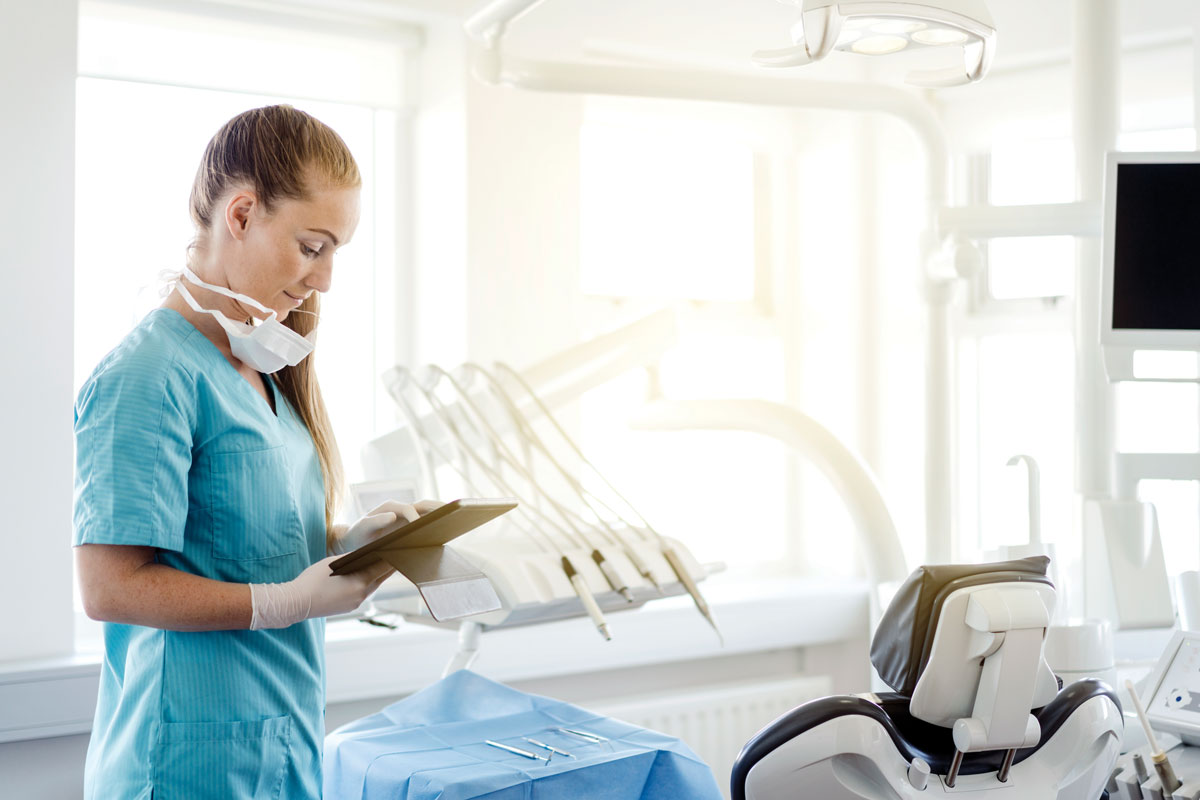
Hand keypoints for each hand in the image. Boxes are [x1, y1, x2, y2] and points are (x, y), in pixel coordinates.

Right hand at [249, 555, 394, 629]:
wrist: (296, 603)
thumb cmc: (312, 580)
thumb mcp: (334, 562)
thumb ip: (353, 557)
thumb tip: (368, 552)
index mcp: (360, 582)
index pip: (384, 567)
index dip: (393, 557)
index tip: (401, 548)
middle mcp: (361, 595)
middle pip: (381, 578)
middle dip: (388, 566)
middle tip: (397, 554)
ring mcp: (356, 603)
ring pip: (372, 586)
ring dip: (377, 575)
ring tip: (383, 563)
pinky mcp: (349, 607)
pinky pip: (363, 593)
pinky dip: (366, 584)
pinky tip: (365, 577)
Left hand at [330, 499, 444, 555]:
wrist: (353, 542)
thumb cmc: (356, 535)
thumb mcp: (362, 528)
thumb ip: (374, 522)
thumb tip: (393, 517)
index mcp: (391, 507)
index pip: (409, 509)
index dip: (416, 517)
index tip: (421, 526)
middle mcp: (401, 510)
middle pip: (424, 505)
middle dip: (438, 508)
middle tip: (452, 513)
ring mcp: (407, 518)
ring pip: (428, 513)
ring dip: (441, 514)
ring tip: (456, 521)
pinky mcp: (410, 527)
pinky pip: (426, 524)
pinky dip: (436, 526)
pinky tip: (446, 535)